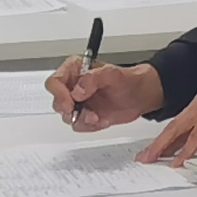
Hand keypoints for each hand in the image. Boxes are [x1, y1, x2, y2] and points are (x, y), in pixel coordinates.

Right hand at [48, 60, 165, 133]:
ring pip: (67, 116)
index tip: (69, 102)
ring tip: (97, 116)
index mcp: (75, 70)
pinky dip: (90, 126)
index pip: (55, 82)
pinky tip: (102, 120)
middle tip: (85, 112)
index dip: (58, 94)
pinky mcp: (85, 116)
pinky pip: (79, 126)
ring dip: (82, 119)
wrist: (141, 95)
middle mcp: (73, 87)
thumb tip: (77, 91)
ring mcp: (78, 103)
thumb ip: (92, 79)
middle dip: (69, 110)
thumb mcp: (112, 73)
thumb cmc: (128, 80)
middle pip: (57, 101)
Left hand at [137, 76, 196, 160]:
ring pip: (177, 131)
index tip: (161, 149)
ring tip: (151, 159)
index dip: (170, 138)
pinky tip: (178, 161)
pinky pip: (195, 137)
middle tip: (146, 156)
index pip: (182, 124)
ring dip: (163, 147)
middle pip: (173, 127)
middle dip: (158, 144)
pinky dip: (185, 151)